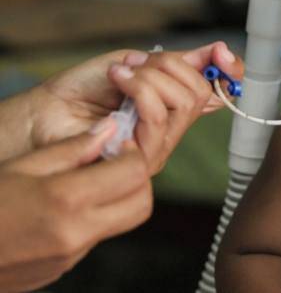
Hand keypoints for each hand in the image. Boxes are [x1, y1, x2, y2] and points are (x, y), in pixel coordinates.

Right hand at [0, 124, 151, 292]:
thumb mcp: (21, 166)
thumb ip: (71, 149)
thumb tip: (111, 128)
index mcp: (65, 199)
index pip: (133, 172)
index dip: (130, 154)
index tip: (116, 145)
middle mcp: (75, 232)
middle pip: (142, 202)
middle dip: (135, 179)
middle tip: (113, 163)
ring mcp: (70, 256)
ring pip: (122, 222)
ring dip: (118, 200)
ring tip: (87, 183)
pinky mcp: (62, 269)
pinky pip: (95, 239)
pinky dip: (92, 220)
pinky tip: (63, 209)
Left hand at [29, 42, 243, 172]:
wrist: (44, 112)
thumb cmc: (81, 91)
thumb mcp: (136, 64)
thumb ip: (176, 63)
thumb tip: (215, 54)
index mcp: (173, 105)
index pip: (218, 93)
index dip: (229, 73)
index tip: (221, 54)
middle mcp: (171, 129)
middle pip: (201, 94)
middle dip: (171, 67)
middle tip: (138, 64)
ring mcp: (159, 146)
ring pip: (184, 105)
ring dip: (150, 79)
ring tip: (121, 74)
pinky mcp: (143, 159)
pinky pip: (160, 119)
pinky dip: (139, 89)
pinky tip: (117, 82)